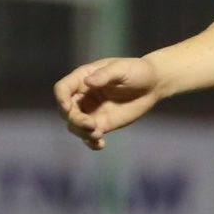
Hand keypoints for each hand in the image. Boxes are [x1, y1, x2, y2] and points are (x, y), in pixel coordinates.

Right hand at [51, 57, 166, 150]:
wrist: (153, 85)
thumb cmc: (137, 71)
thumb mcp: (122, 68)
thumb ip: (105, 74)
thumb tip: (88, 81)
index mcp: (83, 78)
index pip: (63, 88)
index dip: (60, 98)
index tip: (68, 107)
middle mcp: (83, 96)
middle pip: (66, 111)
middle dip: (75, 120)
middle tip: (91, 125)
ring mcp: (91, 111)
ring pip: (75, 126)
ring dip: (82, 132)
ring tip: (98, 135)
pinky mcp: (102, 124)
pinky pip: (89, 136)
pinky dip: (91, 142)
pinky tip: (100, 145)